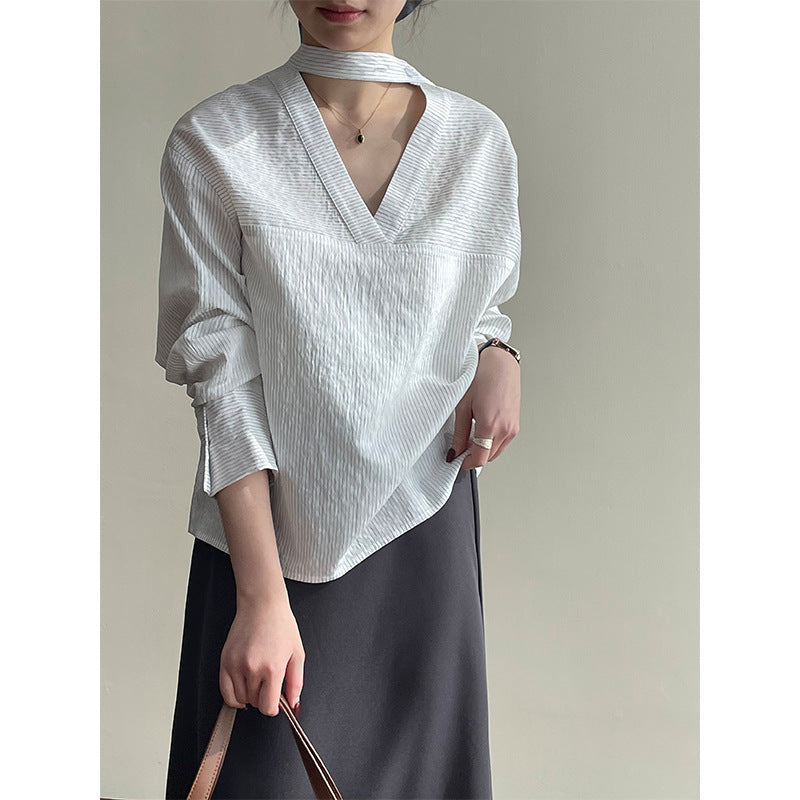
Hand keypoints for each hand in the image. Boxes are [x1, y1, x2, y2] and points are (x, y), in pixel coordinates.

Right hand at [219, 597, 305, 716]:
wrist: (262, 605)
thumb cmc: (282, 626)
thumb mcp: (297, 654)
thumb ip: (296, 682)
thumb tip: (293, 704)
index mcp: (273, 668)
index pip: (268, 707)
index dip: (274, 707)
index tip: (276, 701)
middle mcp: (252, 669)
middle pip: (255, 702)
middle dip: (263, 697)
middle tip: (268, 683)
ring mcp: (236, 665)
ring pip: (240, 699)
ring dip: (249, 696)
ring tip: (257, 680)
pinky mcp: (225, 661)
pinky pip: (225, 691)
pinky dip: (233, 696)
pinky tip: (242, 689)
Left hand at [450, 345, 520, 469]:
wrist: (500, 363)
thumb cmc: (482, 377)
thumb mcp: (463, 406)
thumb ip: (460, 432)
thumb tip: (456, 450)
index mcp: (490, 425)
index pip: (480, 458)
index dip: (467, 463)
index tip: (458, 461)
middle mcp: (505, 429)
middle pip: (489, 457)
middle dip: (475, 456)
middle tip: (461, 449)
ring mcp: (513, 427)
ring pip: (497, 451)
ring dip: (484, 450)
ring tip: (471, 437)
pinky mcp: (516, 424)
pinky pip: (504, 442)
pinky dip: (493, 443)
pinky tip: (483, 431)